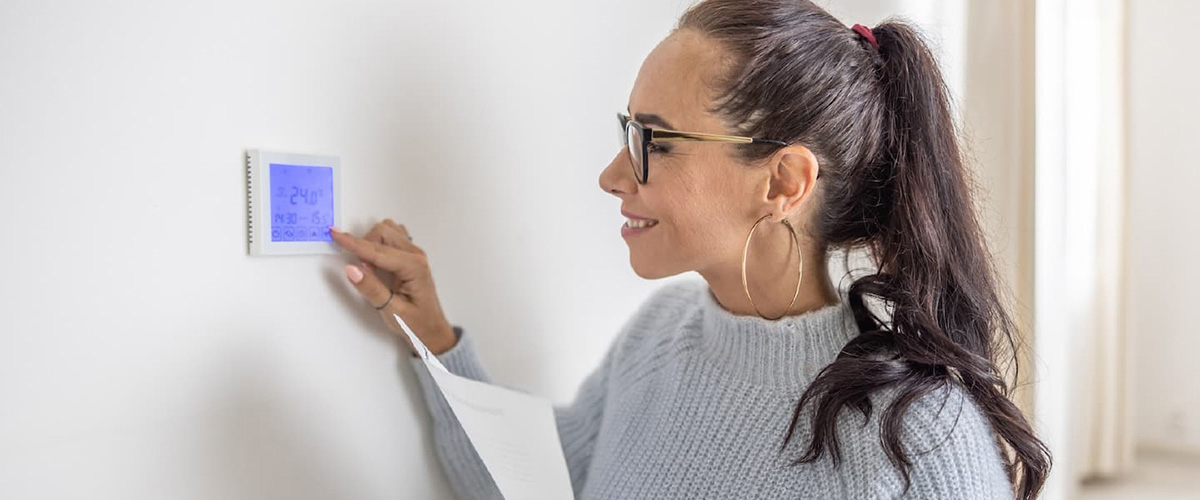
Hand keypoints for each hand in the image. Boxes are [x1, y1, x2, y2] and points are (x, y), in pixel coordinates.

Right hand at [329, 220, 457, 355]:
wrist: (431, 330)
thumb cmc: (417, 323)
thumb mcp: (392, 311)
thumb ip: (371, 289)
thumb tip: (352, 269)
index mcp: (414, 267)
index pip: (377, 250)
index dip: (353, 243)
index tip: (336, 235)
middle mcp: (416, 256)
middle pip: (382, 233)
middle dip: (365, 247)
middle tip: (364, 273)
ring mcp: (413, 254)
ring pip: (386, 232)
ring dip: (371, 244)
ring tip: (371, 270)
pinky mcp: (409, 257)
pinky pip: (391, 237)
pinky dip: (378, 244)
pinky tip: (376, 262)